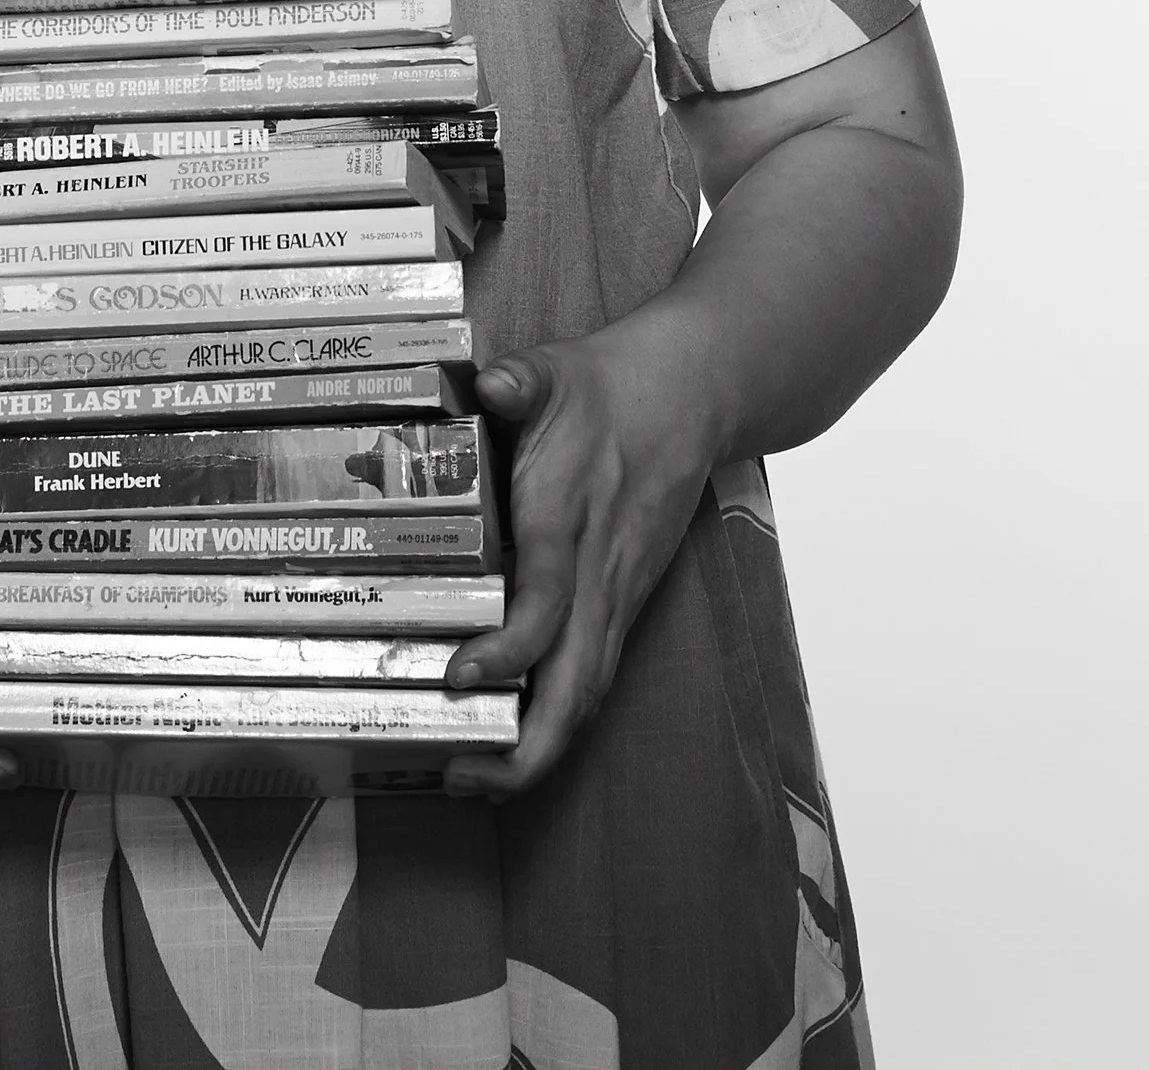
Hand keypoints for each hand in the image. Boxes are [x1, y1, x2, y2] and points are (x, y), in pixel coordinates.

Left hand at [440, 306, 720, 796]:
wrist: (688, 395)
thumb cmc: (609, 387)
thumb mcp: (555, 370)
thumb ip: (518, 381)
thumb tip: (487, 383)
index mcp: (571, 522)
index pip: (547, 606)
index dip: (507, 652)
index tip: (460, 677)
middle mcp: (598, 573)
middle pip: (575, 683)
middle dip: (526, 747)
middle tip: (462, 777)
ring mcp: (617, 593)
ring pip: (587, 692)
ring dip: (540, 747)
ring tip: (477, 777)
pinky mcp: (624, 599)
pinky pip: (594, 674)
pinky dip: (559, 717)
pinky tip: (519, 738)